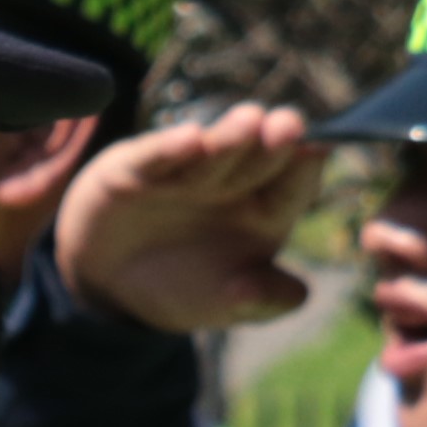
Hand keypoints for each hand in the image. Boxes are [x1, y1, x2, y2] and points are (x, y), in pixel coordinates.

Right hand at [56, 105, 321, 337]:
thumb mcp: (223, 306)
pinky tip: (188, 138)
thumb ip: (263, 301)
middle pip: (259, 158)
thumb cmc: (182, 287)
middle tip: (289, 124)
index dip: (304, 168)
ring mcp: (184, 172)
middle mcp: (231, 183)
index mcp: (266, 210)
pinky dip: (169, 147)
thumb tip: (297, 296)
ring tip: (248, 120)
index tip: (316, 152)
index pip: (293, 186)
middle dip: (275, 140)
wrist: (110, 282)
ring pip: (213, 150)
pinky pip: (154, 156)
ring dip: (231, 136)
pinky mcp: (134, 168)